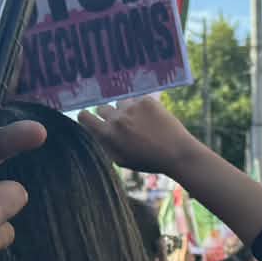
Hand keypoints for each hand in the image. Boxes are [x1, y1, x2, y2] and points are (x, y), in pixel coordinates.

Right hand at [79, 96, 203, 176]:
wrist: (176, 152)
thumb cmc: (148, 160)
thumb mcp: (121, 160)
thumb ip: (105, 144)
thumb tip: (95, 131)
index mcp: (108, 134)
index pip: (84, 116)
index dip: (85, 117)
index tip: (88, 117)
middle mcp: (118, 118)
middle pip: (102, 108)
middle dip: (109, 116)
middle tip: (122, 125)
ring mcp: (132, 107)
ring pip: (120, 103)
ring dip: (125, 111)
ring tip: (139, 123)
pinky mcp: (147, 100)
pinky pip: (136, 100)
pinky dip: (141, 107)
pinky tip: (151, 119)